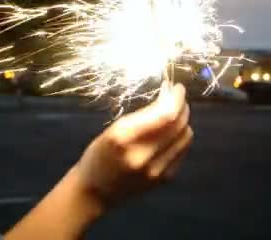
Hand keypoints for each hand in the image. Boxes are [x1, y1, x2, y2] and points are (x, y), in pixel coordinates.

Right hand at [73, 83, 193, 208]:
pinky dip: (180, 138)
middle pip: (178, 124)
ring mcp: (156, 169)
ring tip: (174, 115)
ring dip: (183, 122)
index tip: (176, 88)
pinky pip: (182, 151)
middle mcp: (143, 154)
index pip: (165, 114)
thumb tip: (166, 99)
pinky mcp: (163, 179)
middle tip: (177, 97)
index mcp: (124, 137)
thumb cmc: (98, 156)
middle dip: (181, 107)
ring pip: (185, 137)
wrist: (95, 192)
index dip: (176, 98)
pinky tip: (171, 133)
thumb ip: (140, 118)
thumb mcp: (111, 131)